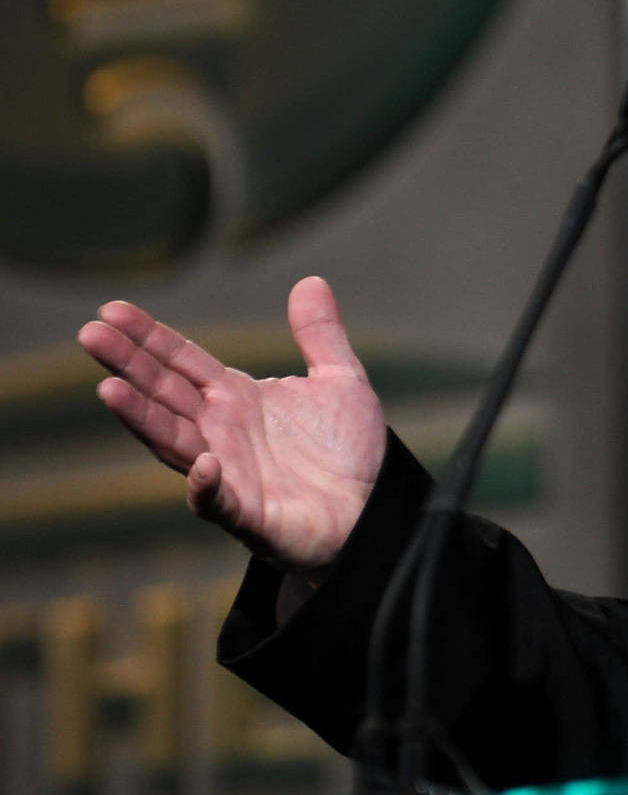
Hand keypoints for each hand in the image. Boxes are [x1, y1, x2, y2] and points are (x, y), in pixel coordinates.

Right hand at [78, 276, 383, 570]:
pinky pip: (218, 501)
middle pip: (164, 394)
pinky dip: (206, 485)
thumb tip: (310, 280)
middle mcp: (220, 432)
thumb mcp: (341, 381)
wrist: (371, 512)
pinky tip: (204, 464)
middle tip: (90, 334)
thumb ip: (320, 336)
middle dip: (127, 365)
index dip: (148, 337)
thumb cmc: (348, 451)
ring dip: (142, 418)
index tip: (110, 310)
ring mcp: (227, 474)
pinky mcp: (247, 514)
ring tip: (108, 389)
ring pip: (174, 442)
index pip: (182, 362)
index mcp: (237, 398)